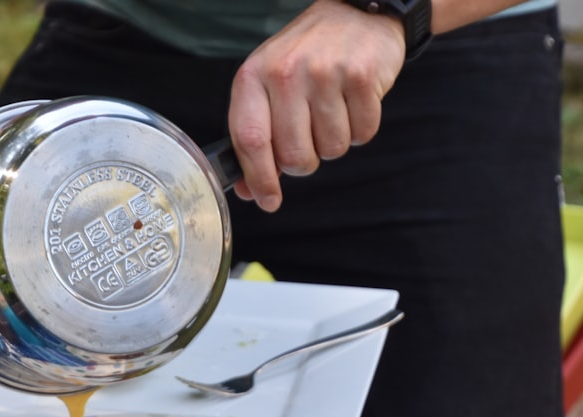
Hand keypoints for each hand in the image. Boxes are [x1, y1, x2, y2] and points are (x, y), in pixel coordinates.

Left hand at [228, 0, 405, 210]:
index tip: (268, 201)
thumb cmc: (304, 58)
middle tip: (309, 140)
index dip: (259, 179)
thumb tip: (253, 192)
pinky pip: (363, 134)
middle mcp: (285, 72)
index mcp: (252, 76)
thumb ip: (256, 137)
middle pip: (295, 156)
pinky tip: (352, 102)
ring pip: (331, 149)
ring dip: (334, 143)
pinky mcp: (362, 76)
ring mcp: (325, 72)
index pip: (250, 140)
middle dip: (304, 162)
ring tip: (332, 111)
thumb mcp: (267, 87)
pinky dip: (360, 129)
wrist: (355, 12)